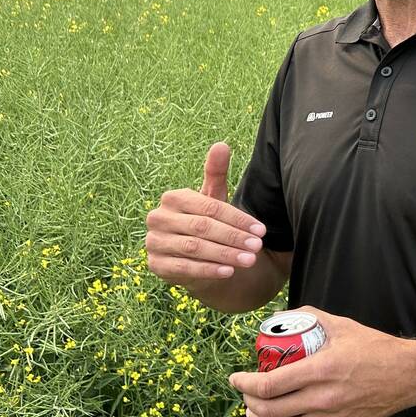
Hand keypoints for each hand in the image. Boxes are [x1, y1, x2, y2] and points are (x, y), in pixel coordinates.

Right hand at [145, 142, 267, 286]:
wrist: (193, 258)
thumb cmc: (206, 223)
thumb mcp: (213, 199)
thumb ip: (216, 173)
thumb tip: (221, 144)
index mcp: (173, 198)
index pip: (210, 207)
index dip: (238, 219)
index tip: (261, 230)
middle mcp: (158, 218)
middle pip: (203, 227)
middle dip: (233, 237)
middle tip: (257, 246)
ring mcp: (154, 242)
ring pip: (194, 248)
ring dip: (225, 254)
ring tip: (249, 260)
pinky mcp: (155, 264)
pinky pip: (184, 267)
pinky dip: (208, 270)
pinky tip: (229, 271)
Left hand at [229, 306, 415, 416]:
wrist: (409, 373)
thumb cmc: (377, 348)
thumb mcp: (343, 325)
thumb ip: (311, 318)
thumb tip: (283, 317)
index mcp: (320, 370)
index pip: (268, 385)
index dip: (244, 384)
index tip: (236, 379)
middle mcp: (323, 399)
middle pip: (270, 411)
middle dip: (249, 404)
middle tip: (246, 394)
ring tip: (256, 415)